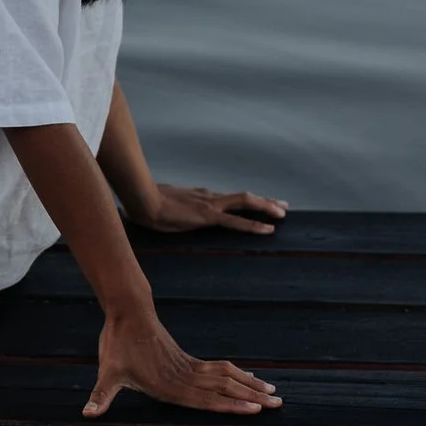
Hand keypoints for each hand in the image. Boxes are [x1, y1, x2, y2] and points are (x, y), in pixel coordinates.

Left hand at [86, 309, 281, 416]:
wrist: (127, 311)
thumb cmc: (118, 344)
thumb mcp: (108, 373)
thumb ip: (101, 395)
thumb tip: (87, 413)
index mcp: (169, 385)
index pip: (206, 400)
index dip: (231, 406)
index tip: (254, 409)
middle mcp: (184, 377)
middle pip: (225, 389)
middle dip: (251, 398)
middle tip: (278, 404)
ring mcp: (188, 367)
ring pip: (227, 377)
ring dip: (250, 385)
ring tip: (274, 393)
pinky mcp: (188, 359)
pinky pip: (218, 369)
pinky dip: (237, 374)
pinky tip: (249, 378)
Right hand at [125, 183, 286, 235]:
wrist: (143, 200)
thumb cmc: (149, 204)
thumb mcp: (168, 205)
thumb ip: (177, 208)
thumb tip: (173, 212)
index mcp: (202, 196)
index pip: (230, 198)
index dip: (247, 201)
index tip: (260, 203)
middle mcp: (210, 197)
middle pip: (244, 197)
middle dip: (265, 201)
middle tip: (282, 206)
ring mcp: (211, 205)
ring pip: (245, 203)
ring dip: (266, 207)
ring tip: (282, 213)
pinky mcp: (208, 216)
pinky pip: (236, 221)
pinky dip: (254, 225)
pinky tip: (268, 229)